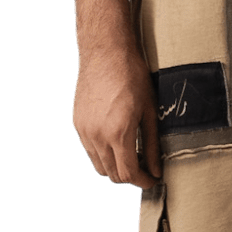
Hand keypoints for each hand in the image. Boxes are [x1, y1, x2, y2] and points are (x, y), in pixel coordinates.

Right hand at [73, 44, 162, 190]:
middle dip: (129, 177)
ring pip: (98, 165)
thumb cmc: (132, 75)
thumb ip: (152, 146)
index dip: (142, 181)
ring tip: (131, 158)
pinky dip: (102, 154)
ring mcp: (83, 129)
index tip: (152, 179)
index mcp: (118, 133)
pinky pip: (89, 150)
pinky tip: (115, 144)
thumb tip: (155, 170)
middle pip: (111, 174)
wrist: (106, 50)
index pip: (128, 173)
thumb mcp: (149, 111)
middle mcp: (96, 135)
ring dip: (114, 168)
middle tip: (144, 170)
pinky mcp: (76, 122)